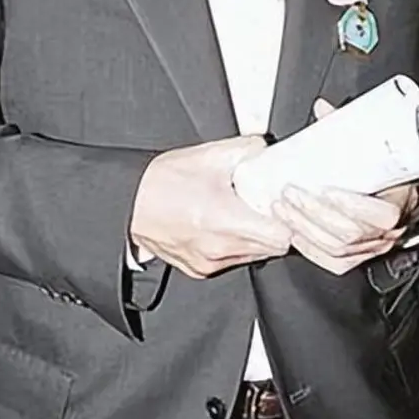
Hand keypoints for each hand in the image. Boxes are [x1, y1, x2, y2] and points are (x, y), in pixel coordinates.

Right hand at [131, 135, 290, 279]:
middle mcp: (219, 249)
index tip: (285, 207)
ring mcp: (209, 263)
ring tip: (244, 214)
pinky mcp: (200, 269)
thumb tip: (267, 148)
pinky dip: (236, 246)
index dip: (290, 222)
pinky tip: (226, 226)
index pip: (282, 238)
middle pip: (272, 249)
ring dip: (256, 238)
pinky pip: (232, 261)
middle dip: (275, 228)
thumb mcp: (208, 156)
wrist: (128, 202)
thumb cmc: (160, 182)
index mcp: (225, 221)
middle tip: (267, 206)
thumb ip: (246, 149)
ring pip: (253, 256)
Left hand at [269, 98, 418, 275]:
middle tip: (289, 193)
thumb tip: (323, 109)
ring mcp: (371, 248)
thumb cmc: (391, 176)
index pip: (382, 215)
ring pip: (336, 249)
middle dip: (313, 213)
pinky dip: (309, 248)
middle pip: (350, 233)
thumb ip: (351, 131)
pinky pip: (331, 262)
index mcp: (399, 204)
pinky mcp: (355, 259)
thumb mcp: (378, 151)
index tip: (326, 188)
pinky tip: (292, 232)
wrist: (404, 201)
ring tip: (282, 207)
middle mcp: (387, 233)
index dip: (351, 204)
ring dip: (304, 227)